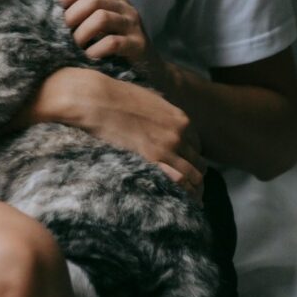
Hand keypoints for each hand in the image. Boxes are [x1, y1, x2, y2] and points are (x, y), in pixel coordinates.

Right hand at [49, 68, 206, 201]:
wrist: (97, 99)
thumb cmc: (116, 97)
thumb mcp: (148, 99)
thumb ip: (160, 113)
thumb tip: (159, 120)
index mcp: (179, 119)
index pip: (197, 145)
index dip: (192, 158)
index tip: (184, 166)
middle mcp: (179, 134)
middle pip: (198, 161)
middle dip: (195, 175)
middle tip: (188, 186)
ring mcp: (167, 147)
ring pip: (194, 175)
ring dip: (192, 188)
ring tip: (187, 199)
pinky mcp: (151, 159)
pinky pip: (180, 181)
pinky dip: (183, 192)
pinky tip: (179, 199)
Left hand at [59, 0, 169, 88]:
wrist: (150, 70)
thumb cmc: (115, 50)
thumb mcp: (99, 29)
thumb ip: (81, 19)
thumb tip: (48, 16)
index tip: (54, 15)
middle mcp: (125, 8)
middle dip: (72, 17)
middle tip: (61, 35)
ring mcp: (134, 25)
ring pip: (102, 18)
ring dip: (82, 34)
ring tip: (74, 48)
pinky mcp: (138, 45)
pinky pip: (113, 42)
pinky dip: (95, 51)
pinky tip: (88, 59)